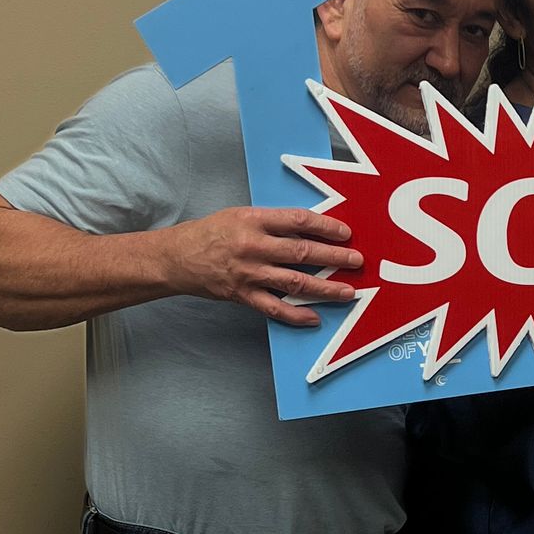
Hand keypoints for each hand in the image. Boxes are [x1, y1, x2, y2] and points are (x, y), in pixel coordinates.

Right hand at [160, 206, 362, 325]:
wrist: (176, 257)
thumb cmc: (210, 233)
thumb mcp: (241, 215)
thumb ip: (273, 223)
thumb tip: (310, 231)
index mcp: (254, 220)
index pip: (298, 220)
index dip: (325, 226)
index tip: (345, 232)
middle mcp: (253, 246)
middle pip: (302, 251)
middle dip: (334, 257)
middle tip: (357, 261)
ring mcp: (248, 273)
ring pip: (294, 281)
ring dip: (324, 288)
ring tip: (347, 292)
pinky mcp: (242, 295)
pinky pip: (275, 308)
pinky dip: (296, 314)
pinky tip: (315, 317)